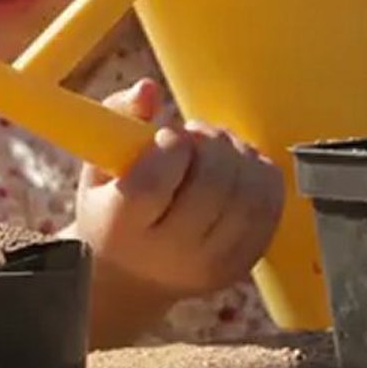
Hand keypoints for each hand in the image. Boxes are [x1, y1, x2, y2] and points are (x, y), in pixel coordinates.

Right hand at [75, 79, 284, 296]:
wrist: (131, 278)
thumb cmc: (110, 210)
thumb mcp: (97, 168)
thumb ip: (118, 119)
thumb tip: (148, 89)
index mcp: (119, 229)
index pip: (152, 184)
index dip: (171, 146)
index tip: (168, 134)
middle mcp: (166, 255)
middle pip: (210, 188)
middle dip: (211, 144)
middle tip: (197, 134)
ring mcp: (209, 265)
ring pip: (246, 196)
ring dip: (238, 155)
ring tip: (217, 148)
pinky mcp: (241, 265)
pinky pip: (269, 210)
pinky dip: (262, 177)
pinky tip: (240, 167)